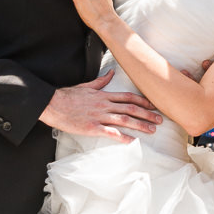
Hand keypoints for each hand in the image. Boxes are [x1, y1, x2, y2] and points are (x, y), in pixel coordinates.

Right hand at [39, 72, 161, 140]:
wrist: (53, 104)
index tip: (154, 105)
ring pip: (124, 120)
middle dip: (147, 114)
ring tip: (152, 130)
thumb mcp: (87, 85)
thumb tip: (111, 73)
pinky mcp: (92, 127)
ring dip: (140, 125)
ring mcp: (99, 116)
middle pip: (131, 109)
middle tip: (160, 120)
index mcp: (104, 95)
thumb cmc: (69, 96)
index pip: (128, 97)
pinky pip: (111, 133)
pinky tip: (132, 141)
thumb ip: (101, 81)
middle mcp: (105, 105)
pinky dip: (123, 137)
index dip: (143, 101)